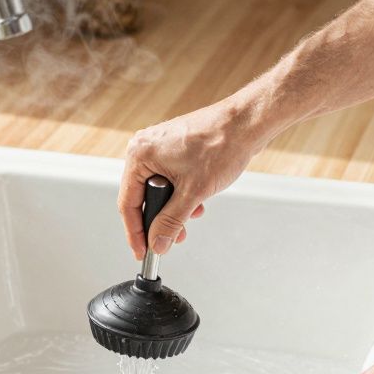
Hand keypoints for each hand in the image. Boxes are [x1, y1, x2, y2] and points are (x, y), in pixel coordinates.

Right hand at [119, 101, 266, 258]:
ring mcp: (160, 146)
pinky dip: (181, 193)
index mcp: (140, 154)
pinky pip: (169, 178)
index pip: (127, 203)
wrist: (246, 123)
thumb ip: (171, 222)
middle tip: (169, 239)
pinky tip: (197, 200)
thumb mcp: (193, 192)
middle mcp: (145, 147)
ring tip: (191, 215)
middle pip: (141, 196)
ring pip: (158, 189)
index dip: (135, 232)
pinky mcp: (175, 148)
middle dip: (159, 220)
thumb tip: (157, 242)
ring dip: (174, 208)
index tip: (141, 250)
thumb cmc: (221, 144)